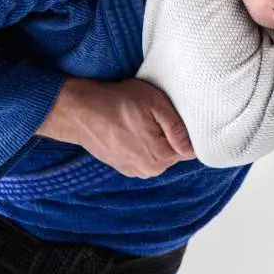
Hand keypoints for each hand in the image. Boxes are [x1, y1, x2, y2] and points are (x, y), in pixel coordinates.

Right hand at [37, 77, 195, 177]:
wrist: (80, 112)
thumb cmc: (117, 103)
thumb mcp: (154, 103)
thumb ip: (177, 128)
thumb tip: (192, 147)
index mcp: (161, 157)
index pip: (190, 148)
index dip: (185, 130)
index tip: (172, 116)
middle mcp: (150, 170)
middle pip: (175, 152)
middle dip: (169, 135)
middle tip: (153, 115)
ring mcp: (135, 170)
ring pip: (159, 155)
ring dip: (155, 140)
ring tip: (139, 122)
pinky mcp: (124, 167)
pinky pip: (144, 157)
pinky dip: (142, 145)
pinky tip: (131, 130)